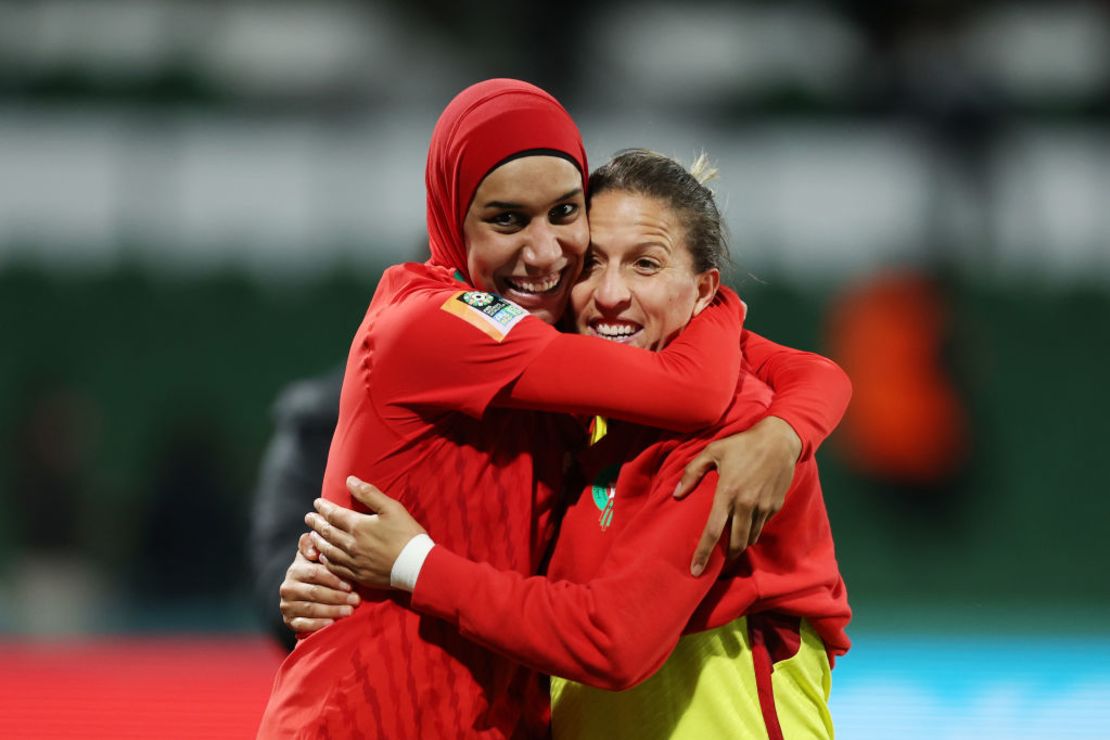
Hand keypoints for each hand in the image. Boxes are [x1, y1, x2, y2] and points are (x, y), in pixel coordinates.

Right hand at [279, 533, 360, 633]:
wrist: (307, 596)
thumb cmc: (320, 572)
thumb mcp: (318, 557)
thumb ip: (316, 545)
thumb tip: (314, 546)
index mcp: (296, 569)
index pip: (315, 573)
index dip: (334, 579)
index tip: (352, 585)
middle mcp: (288, 587)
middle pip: (314, 592)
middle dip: (337, 596)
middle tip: (356, 600)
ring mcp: (286, 605)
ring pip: (310, 608)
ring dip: (332, 610)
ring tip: (350, 611)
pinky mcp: (288, 621)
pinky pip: (302, 624)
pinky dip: (317, 624)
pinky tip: (332, 623)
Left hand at [305, 476, 426, 588]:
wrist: (416, 565)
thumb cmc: (407, 534)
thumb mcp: (391, 508)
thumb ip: (369, 493)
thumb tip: (350, 480)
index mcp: (358, 526)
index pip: (334, 514)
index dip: (323, 508)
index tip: (316, 503)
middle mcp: (351, 544)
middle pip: (327, 532)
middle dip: (316, 523)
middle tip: (309, 518)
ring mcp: (353, 562)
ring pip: (328, 550)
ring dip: (318, 541)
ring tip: (312, 535)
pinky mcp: (358, 576)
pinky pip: (336, 568)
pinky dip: (326, 560)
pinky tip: (324, 557)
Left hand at [674, 415, 801, 574]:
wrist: (779, 440)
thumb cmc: (742, 444)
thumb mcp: (713, 451)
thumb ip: (692, 472)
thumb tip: (676, 494)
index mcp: (727, 493)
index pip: (713, 532)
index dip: (704, 554)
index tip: (696, 571)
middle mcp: (746, 505)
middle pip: (735, 544)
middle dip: (725, 558)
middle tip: (715, 565)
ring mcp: (763, 507)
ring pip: (750, 538)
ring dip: (739, 546)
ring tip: (729, 548)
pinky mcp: (774, 506)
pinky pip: (761, 526)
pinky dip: (752, 531)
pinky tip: (744, 528)